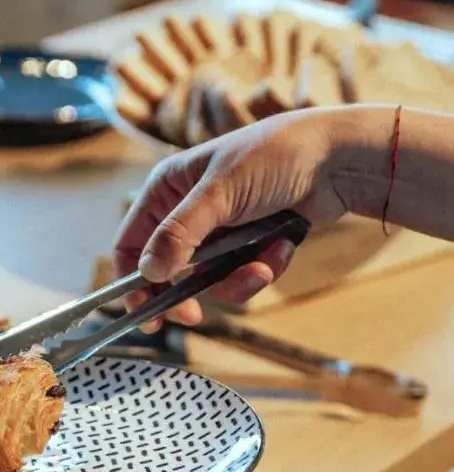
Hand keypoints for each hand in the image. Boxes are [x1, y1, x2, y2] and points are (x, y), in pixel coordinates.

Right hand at [114, 110, 350, 323]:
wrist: (339, 159)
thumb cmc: (274, 157)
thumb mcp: (219, 194)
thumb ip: (179, 234)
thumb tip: (148, 271)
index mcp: (168, 189)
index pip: (132, 243)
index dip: (134, 280)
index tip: (146, 313)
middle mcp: (189, 210)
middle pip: (169, 269)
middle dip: (189, 291)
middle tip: (195, 315)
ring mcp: (221, 228)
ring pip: (210, 278)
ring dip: (236, 280)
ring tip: (263, 266)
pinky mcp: (251, 242)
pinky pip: (243, 274)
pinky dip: (264, 267)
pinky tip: (283, 246)